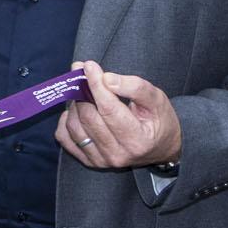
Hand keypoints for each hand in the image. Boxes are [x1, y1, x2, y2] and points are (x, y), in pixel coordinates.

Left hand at [60, 62, 181, 171]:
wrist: (161, 148)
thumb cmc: (161, 121)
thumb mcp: (157, 100)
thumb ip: (135, 87)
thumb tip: (106, 79)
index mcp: (137, 140)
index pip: (109, 109)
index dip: (96, 86)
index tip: (89, 66)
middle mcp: (117, 154)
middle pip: (89, 117)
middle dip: (82, 91)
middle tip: (81, 73)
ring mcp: (101, 160)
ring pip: (74, 127)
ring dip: (74, 104)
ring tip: (82, 92)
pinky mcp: (89, 161)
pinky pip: (65, 138)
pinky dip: (65, 122)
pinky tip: (76, 111)